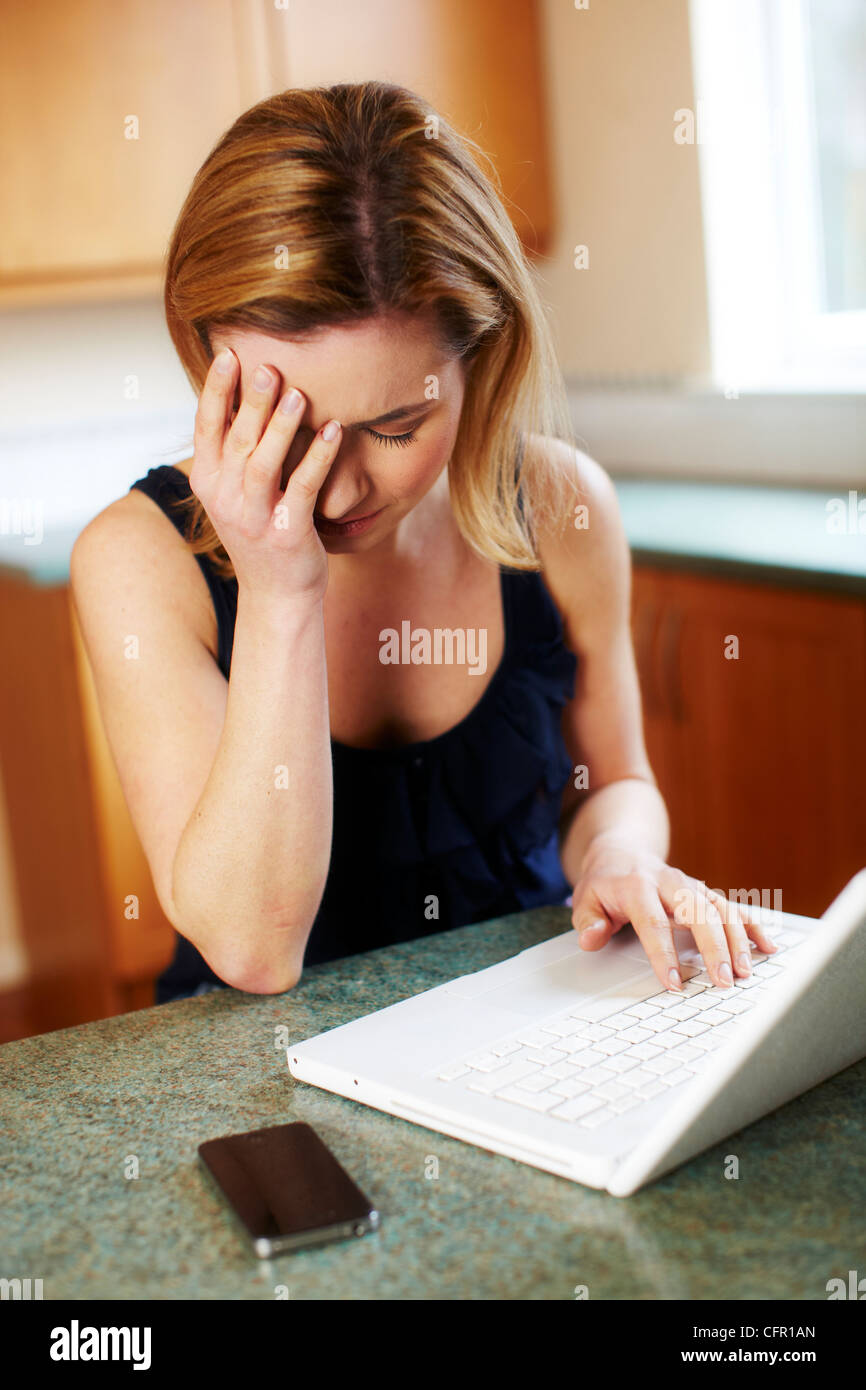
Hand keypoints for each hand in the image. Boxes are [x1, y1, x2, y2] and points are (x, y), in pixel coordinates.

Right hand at [189, 348, 340, 602]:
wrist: (278, 596)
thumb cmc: (262, 533)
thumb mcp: (237, 492)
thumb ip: (235, 451)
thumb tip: (245, 393)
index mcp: (208, 483)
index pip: (206, 427)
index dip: (216, 390)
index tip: (228, 353)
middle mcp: (225, 499)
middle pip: (237, 439)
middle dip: (251, 400)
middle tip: (268, 365)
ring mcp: (254, 518)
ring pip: (263, 463)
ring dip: (280, 426)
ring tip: (298, 393)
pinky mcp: (287, 534)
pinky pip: (302, 488)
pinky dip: (318, 457)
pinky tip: (334, 431)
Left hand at [570, 838, 778, 992]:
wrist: (622, 853)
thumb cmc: (605, 884)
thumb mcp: (585, 900)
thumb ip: (588, 921)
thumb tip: (592, 938)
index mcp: (637, 886)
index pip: (653, 922)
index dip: (664, 954)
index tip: (674, 982)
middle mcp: (670, 882)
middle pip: (697, 912)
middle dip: (713, 947)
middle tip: (723, 980)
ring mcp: (692, 886)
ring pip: (721, 908)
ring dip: (738, 940)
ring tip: (746, 971)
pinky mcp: (706, 892)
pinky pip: (734, 907)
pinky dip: (753, 926)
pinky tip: (769, 947)